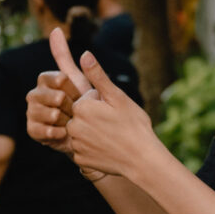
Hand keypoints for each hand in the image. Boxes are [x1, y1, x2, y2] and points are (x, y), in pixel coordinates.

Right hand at [26, 42, 90, 155]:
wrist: (86, 131)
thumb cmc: (83, 102)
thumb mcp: (77, 77)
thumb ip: (63, 55)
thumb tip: (55, 29)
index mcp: (44, 80)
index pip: (56, 79)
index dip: (70, 88)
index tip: (78, 94)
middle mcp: (34, 94)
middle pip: (50, 96)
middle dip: (67, 105)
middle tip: (75, 110)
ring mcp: (31, 112)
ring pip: (46, 113)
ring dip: (63, 119)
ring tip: (70, 122)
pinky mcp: (32, 130)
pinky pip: (40, 130)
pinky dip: (54, 132)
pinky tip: (64, 133)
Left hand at [59, 34, 157, 185]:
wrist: (142, 159)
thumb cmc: (133, 125)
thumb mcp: (117, 97)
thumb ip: (98, 75)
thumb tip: (84, 53)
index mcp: (81, 107)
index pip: (85, 99)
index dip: (100, 103)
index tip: (113, 111)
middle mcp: (73, 126)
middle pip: (80, 115)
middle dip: (93, 117)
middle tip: (113, 125)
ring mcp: (75, 145)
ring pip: (80, 132)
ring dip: (91, 132)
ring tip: (111, 137)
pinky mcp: (79, 159)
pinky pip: (82, 149)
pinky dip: (92, 148)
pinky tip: (107, 149)